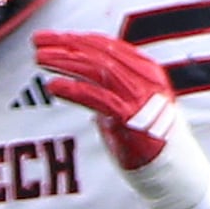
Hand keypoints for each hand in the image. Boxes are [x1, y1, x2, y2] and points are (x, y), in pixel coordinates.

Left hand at [31, 30, 184, 170]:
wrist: (172, 170)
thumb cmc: (145, 138)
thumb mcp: (126, 103)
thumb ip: (108, 87)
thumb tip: (79, 74)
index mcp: (146, 70)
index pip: (107, 46)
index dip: (76, 39)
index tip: (49, 37)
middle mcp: (146, 78)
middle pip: (100, 53)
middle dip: (66, 45)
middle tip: (37, 41)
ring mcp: (140, 97)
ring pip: (98, 70)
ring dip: (66, 62)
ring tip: (39, 59)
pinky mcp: (132, 118)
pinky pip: (99, 98)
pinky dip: (74, 90)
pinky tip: (53, 85)